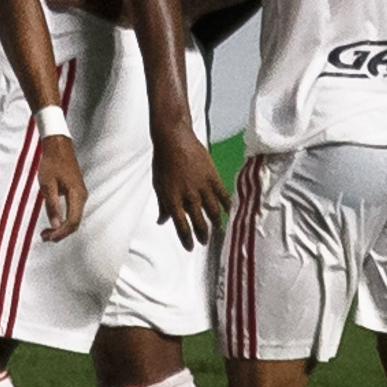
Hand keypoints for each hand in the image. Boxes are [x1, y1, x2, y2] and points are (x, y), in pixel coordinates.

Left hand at [34, 135, 84, 241]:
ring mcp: (80, 195)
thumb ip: (52, 207)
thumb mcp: (48, 186)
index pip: (73, 221)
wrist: (59, 147)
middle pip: (75, 223)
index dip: (62, 233)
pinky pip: (72, 212)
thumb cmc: (52, 163)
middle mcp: (82, 197)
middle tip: (45, 237)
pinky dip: (63, 220)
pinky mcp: (76, 193)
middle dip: (61, 233)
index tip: (49, 238)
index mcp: (77, 195)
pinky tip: (53, 223)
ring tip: (46, 233)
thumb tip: (56, 226)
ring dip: (61, 228)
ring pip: (74, 218)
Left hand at [150, 123, 226, 247]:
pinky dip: (226, 205)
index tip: (190, 247)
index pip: (181, 226)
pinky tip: (229, 212)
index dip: (186, 239)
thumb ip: (162, 205)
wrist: (174, 139)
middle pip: (199, 222)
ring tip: (217, 230)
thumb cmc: (163, 161)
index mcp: (172, 199)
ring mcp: (202, 186)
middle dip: (203, 235)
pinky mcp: (212, 176)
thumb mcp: (158, 185)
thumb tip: (161, 221)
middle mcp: (188, 196)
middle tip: (205, 242)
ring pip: (212, 211)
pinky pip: (222, 195)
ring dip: (216, 223)